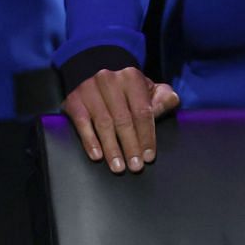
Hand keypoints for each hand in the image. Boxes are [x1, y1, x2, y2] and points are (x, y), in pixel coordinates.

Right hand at [62, 66, 176, 173]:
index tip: (149, 157)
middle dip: (131, 146)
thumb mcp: (149, 90)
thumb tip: (170, 102)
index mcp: (131, 77)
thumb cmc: (128, 91)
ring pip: (103, 123)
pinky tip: (97, 156)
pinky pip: (82, 123)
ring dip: (112, 148)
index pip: (142, 111)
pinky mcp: (74, 99)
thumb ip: (163, 97)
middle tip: (135, 166)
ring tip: (118, 167)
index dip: (147, 136)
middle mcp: (109, 80)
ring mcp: (89, 89)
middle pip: (123, 119)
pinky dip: (90, 141)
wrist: (95, 80)